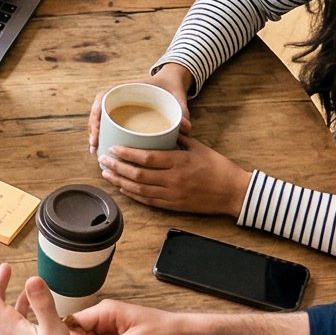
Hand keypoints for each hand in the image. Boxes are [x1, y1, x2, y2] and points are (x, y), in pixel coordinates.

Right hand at [89, 65, 195, 151]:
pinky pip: (107, 123)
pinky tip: (102, 147)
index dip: (96, 115)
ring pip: (100, 118)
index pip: (102, 98)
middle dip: (93, 129)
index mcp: (126, 87)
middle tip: (94, 147)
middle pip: (97, 111)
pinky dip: (103, 134)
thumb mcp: (176, 97)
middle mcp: (118, 95)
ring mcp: (118, 104)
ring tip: (96, 151)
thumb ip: (182, 111)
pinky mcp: (121, 113)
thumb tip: (186, 128)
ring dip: (95, 134)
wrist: (171, 82)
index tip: (97, 130)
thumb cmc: (170, 88)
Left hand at [98, 134, 252, 216]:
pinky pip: (147, 200)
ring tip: (106, 173)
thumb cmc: (219, 167)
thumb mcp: (199, 147)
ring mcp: (171, 195)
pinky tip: (122, 187)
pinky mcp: (172, 205)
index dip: (126, 154)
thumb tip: (163, 129)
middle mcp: (173, 180)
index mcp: (179, 162)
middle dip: (116, 167)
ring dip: (119, 181)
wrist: (233, 193)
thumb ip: (179, 138)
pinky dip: (132, 194)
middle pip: (137, 174)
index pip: (146, 158)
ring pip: (138, 189)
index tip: (113, 148)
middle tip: (102, 159)